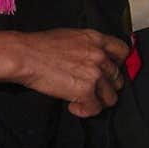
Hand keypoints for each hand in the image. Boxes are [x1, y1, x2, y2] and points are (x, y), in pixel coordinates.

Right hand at [0, 28, 129, 117]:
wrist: (25, 55)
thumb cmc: (40, 46)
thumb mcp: (70, 37)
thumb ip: (87, 46)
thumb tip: (93, 59)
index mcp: (96, 39)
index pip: (123, 52)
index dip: (117, 64)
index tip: (107, 72)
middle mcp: (100, 55)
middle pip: (117, 78)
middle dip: (105, 86)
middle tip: (90, 89)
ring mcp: (95, 74)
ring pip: (111, 97)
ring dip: (97, 101)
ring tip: (81, 100)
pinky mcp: (86, 91)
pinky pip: (95, 109)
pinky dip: (84, 111)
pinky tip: (72, 106)